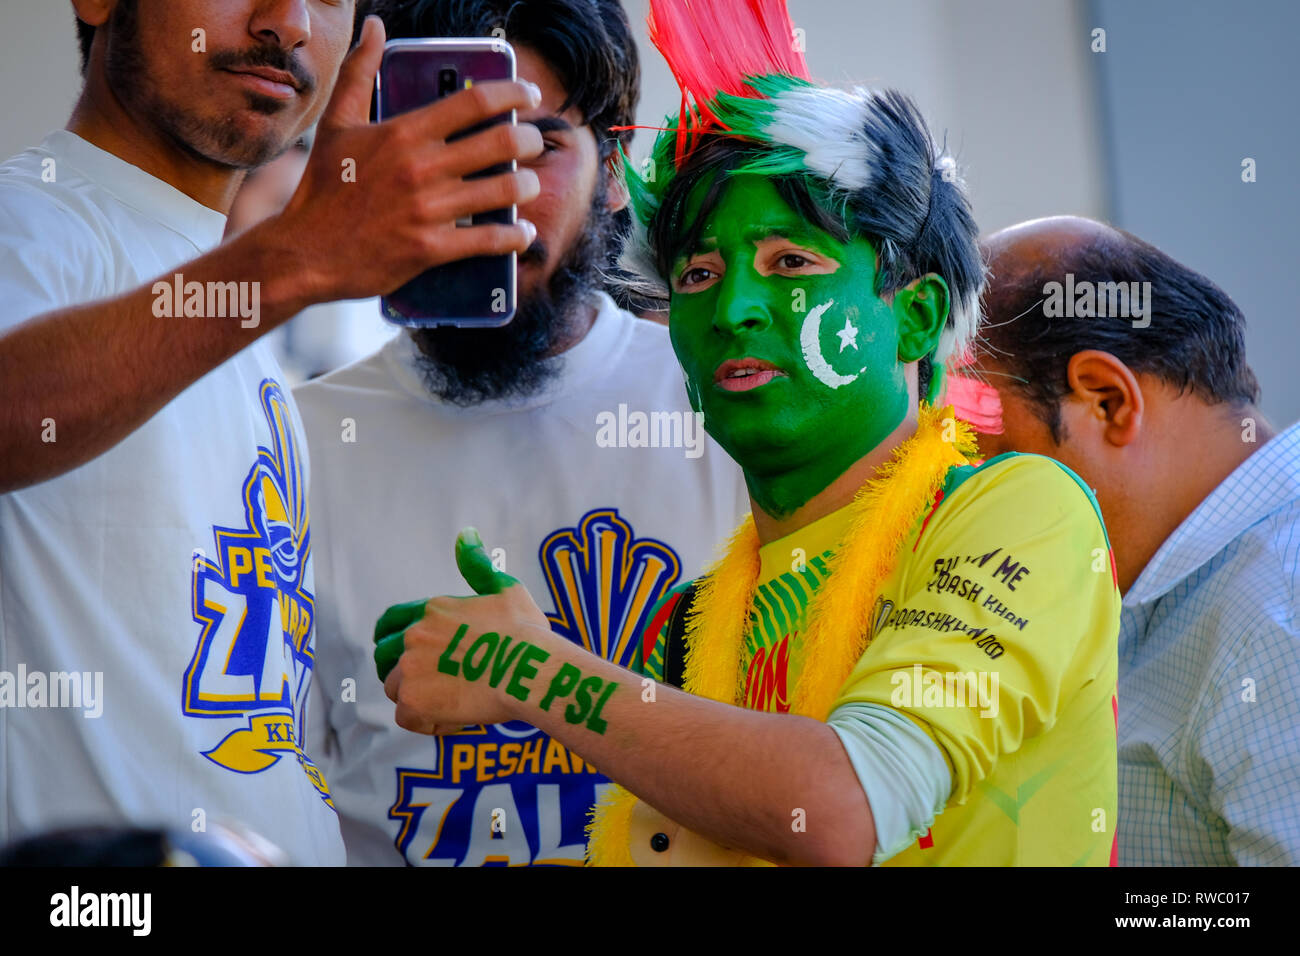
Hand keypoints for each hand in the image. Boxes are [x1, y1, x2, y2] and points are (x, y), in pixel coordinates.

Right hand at [263, 16, 543, 307]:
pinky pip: (491, 240)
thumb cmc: (322, 187)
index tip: (531, 96)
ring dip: (529, 186)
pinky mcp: (431, 249)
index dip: (514, 94)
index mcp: (404, 132)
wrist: (305, 251)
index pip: (475, 101)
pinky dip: (516, 237)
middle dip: (531, 140)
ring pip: (505, 191)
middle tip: (534, 142)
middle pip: (502, 143)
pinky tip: (523, 233)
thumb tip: (374, 26)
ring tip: (530, 184)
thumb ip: (360, 72)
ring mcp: (428, 210)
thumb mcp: (337, 124)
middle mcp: (421, 167)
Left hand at [375, 528, 550, 734]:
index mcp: (432, 610)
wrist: (532, 669)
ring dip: (417, 697)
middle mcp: (414, 637)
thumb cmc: (525, 632)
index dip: (389, 640)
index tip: (399, 653)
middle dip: (400, 671)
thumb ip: (477, 565)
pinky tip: (453, 719)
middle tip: (428, 684)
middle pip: (385, 659)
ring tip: (449, 703)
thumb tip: (465, 534)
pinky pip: (407, 717)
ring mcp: (411, 670)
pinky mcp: (415, 702)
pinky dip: (426, 722)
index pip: (389, 623)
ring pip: (396, 689)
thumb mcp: (505, 588)